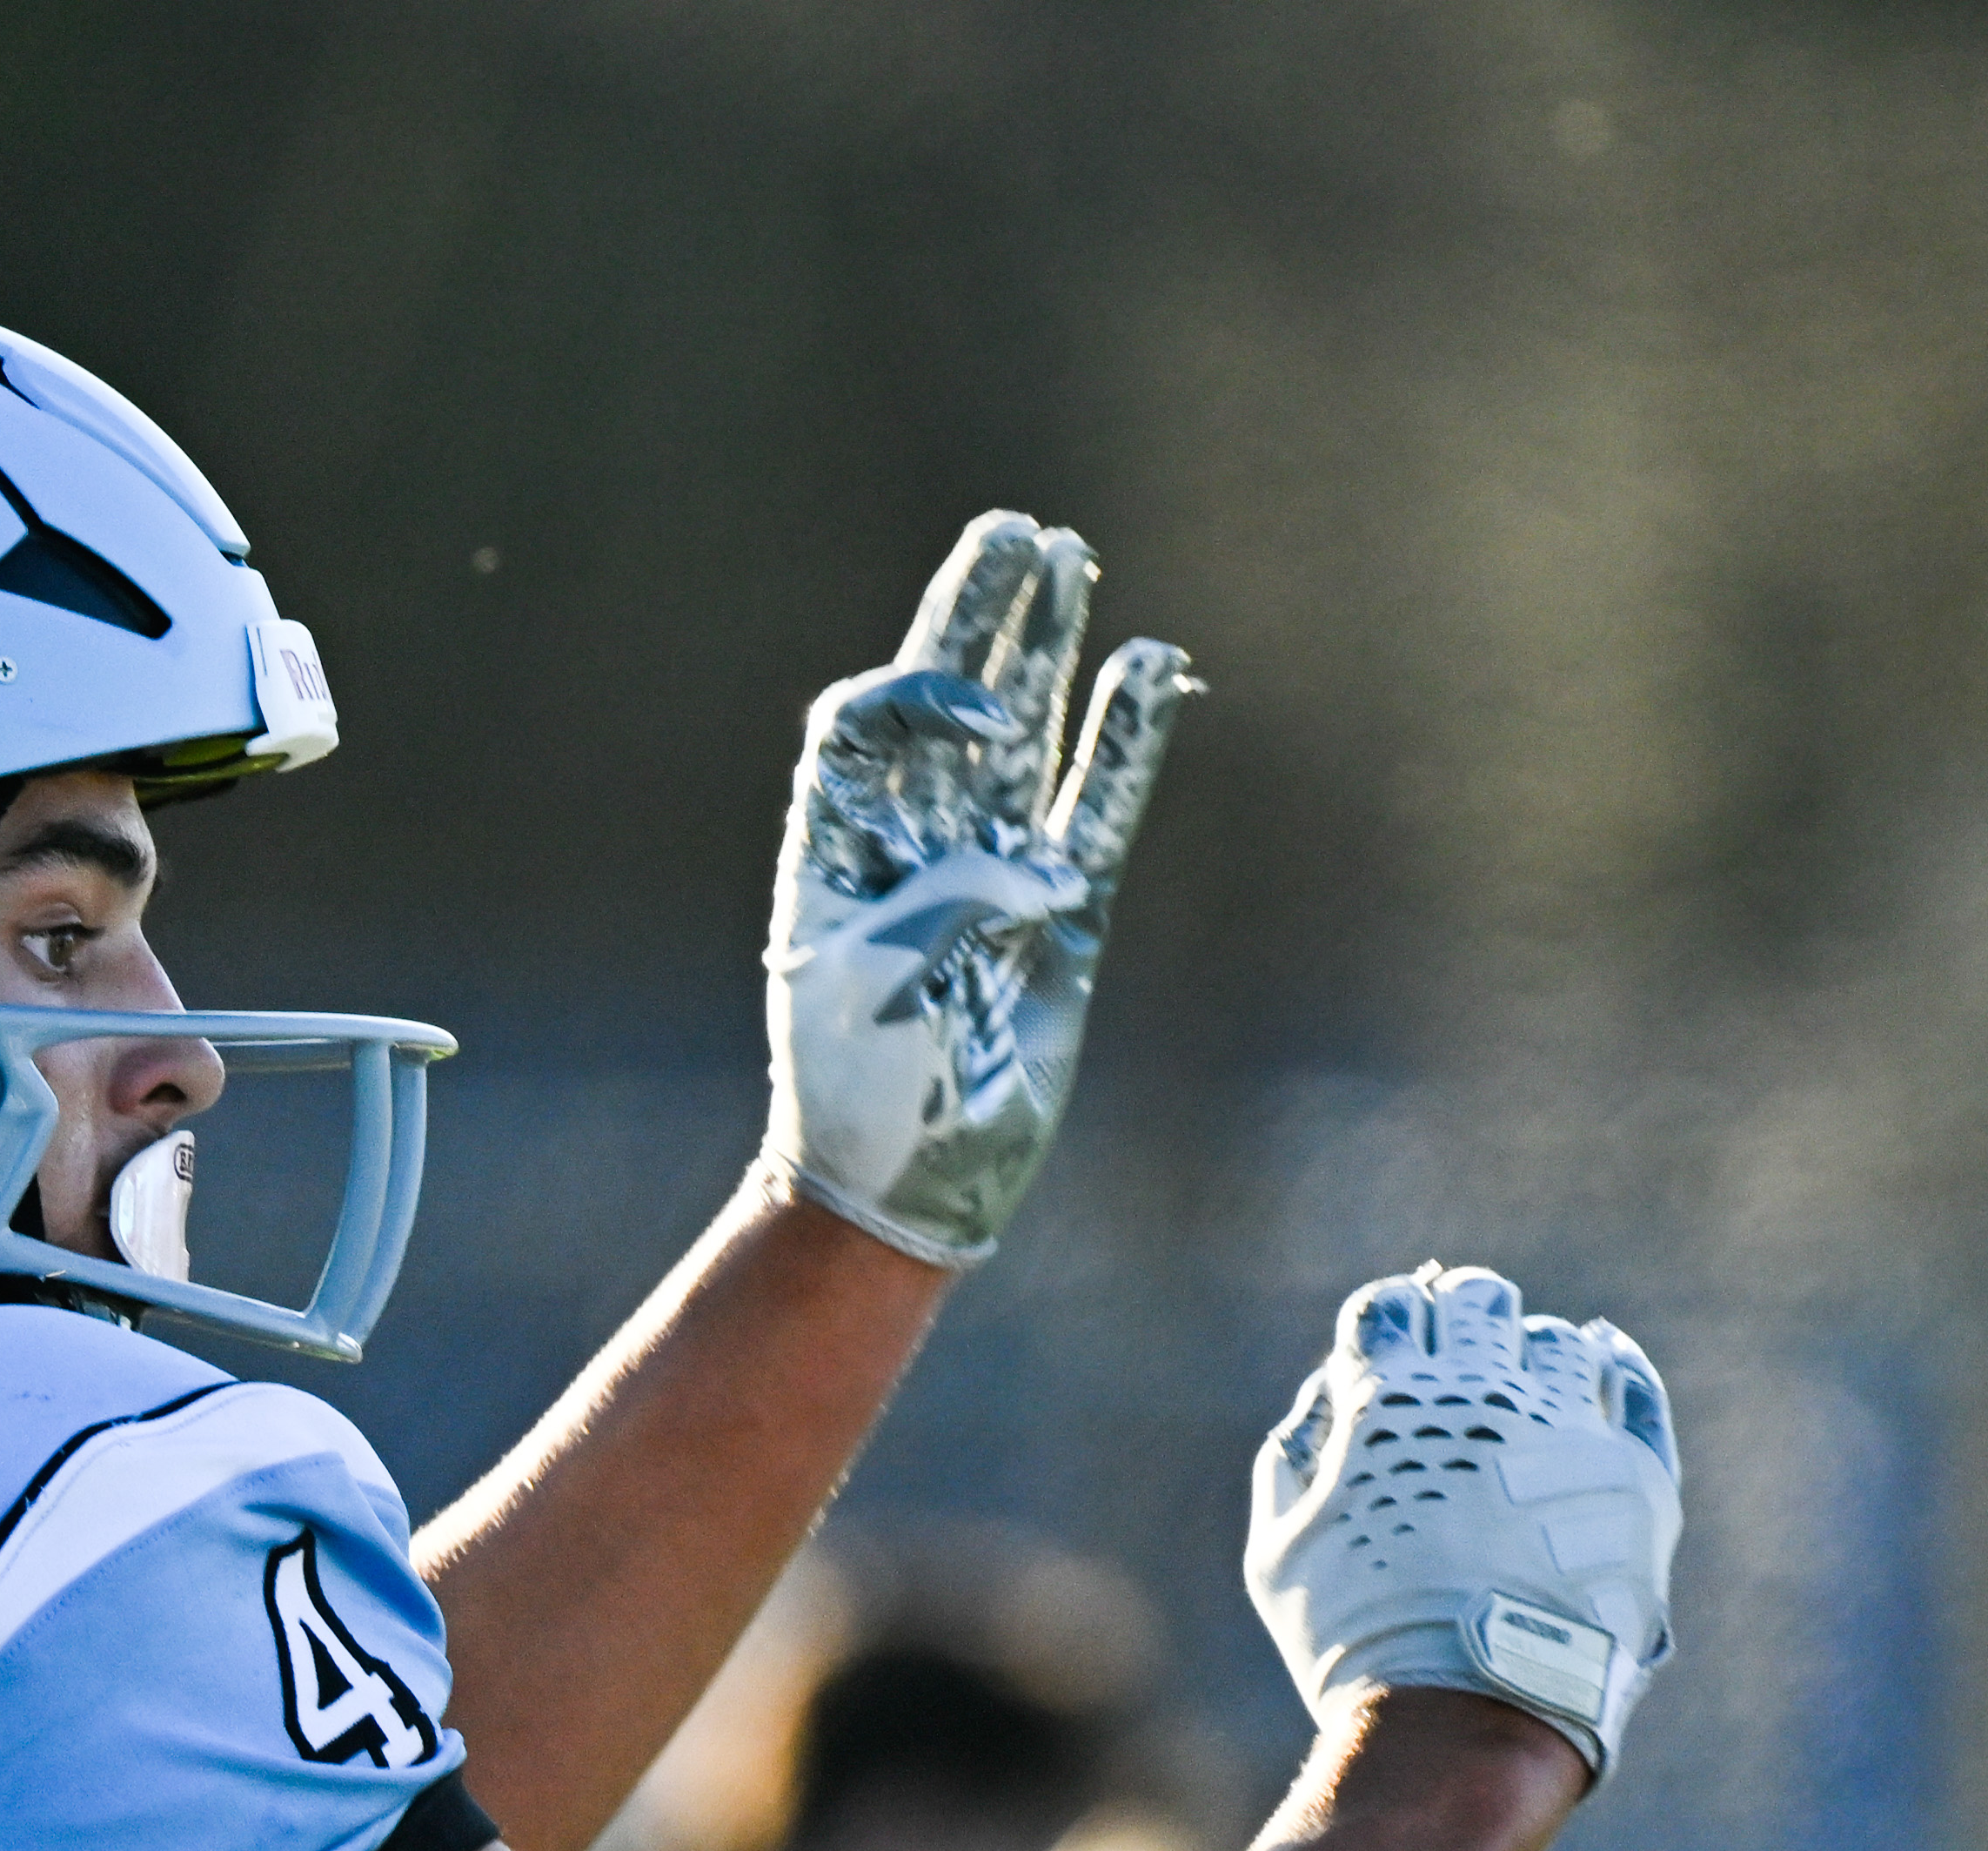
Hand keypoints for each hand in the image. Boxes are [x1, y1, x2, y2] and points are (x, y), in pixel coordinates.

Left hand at [762, 513, 1190, 1264]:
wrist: (911, 1180)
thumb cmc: (864, 1088)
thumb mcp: (881, 982)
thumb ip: (954, 900)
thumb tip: (1040, 866)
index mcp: (840, 846)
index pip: (866, 726)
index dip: (911, 692)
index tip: (957, 702)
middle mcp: (915, 840)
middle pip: (949, 700)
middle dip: (982, 616)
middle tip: (1018, 534)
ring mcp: (994, 869)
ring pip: (1027, 737)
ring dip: (1047, 651)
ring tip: (1072, 558)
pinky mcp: (1065, 913)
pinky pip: (1100, 810)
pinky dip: (1124, 744)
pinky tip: (1148, 669)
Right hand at [1246, 1266, 1681, 1778]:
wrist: (1465, 1719)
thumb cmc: (1359, 1645)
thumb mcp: (1281, 1552)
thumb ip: (1295, 1456)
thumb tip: (1329, 1391)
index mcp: (1387, 1403)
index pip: (1394, 1307)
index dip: (1394, 1319)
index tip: (1401, 1344)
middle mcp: (1481, 1396)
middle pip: (1478, 1303)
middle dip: (1465, 1320)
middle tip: (1466, 1360)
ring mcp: (1565, 1432)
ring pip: (1560, 1342)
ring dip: (1536, 1354)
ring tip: (1528, 1395)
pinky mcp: (1632, 1478)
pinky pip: (1634, 1390)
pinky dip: (1619, 1369)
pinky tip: (1605, 1368)